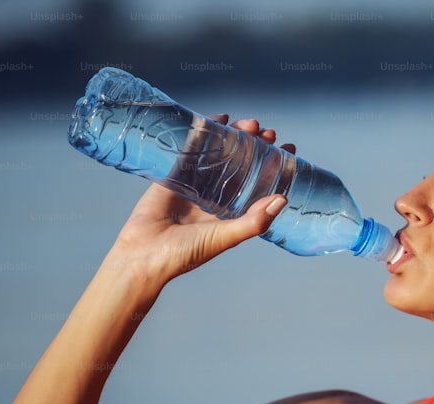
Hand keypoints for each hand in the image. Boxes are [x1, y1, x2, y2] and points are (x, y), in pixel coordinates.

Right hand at [112, 117, 296, 281]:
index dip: (275, 166)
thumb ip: (253, 221)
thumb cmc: (186, 252)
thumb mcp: (225, 237)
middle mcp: (217, 195)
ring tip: (249, 123)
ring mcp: (196, 183)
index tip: (289, 149)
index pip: (260, 183)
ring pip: (221, 153)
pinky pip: (193, 148)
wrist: (144, 253)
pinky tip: (219, 119)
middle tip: (267, 132)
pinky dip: (206, 131)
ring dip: (236, 136)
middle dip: (257, 146)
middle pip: (243, 164)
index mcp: (233, 212)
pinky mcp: (175, 173)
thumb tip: (282, 199)